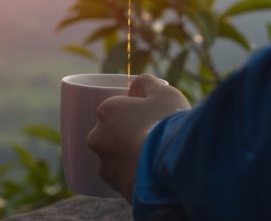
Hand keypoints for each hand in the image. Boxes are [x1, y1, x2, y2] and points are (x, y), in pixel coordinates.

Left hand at [87, 74, 190, 201]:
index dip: (137, 110)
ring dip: (131, 156)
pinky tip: (151, 173)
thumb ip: (147, 83)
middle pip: (114, 132)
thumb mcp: (164, 92)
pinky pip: (124, 177)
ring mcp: (104, 165)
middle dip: (129, 133)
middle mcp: (98, 137)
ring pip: (117, 156)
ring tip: (155, 157)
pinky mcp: (114, 187)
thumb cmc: (166, 124)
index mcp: (107, 111)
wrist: (172, 167)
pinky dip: (134, 174)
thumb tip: (138, 84)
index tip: (153, 115)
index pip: (118, 107)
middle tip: (154, 136)